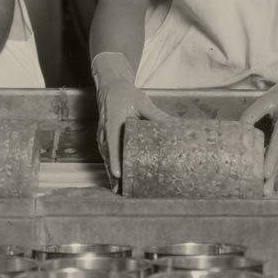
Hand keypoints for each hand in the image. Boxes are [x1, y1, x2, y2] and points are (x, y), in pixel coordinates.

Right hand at [92, 53, 170, 189]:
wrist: (111, 87)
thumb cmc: (126, 94)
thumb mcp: (143, 102)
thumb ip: (157, 115)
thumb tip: (175, 125)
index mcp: (112, 122)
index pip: (113, 144)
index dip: (115, 160)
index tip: (118, 173)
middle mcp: (104, 132)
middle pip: (109, 156)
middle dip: (115, 173)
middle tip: (124, 189)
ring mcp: (102, 137)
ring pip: (106, 158)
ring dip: (112, 174)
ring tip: (120, 190)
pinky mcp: (104, 140)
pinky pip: (107, 156)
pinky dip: (111, 168)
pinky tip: (117, 181)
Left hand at [240, 44, 277, 194]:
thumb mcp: (267, 99)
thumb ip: (252, 114)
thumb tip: (239, 132)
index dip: (271, 159)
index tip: (266, 173)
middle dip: (270, 174)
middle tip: (260, 191)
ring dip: (274, 177)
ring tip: (264, 192)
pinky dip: (277, 171)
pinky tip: (269, 183)